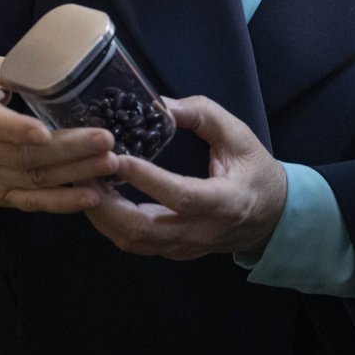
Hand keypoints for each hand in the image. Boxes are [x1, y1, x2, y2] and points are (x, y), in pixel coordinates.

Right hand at [0, 55, 117, 213]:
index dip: (16, 130)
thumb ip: (13, 69)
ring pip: (35, 179)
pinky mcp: (2, 196)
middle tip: (105, 140)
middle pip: (25, 154)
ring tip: (109, 163)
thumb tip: (54, 62)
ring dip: (74, 174)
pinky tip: (90, 196)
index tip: (43, 132)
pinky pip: (32, 203)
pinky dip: (61, 202)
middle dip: (69, 149)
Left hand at [84, 95, 286, 260]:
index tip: (116, 158)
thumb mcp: (239, 135)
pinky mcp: (173, 251)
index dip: (147, 180)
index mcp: (225, 201)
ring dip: (102, 214)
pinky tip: (97, 196)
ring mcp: (185, 247)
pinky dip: (110, 223)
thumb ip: (203, 114)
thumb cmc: (255, 170)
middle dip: (107, 203)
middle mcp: (202, 231)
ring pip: (134, 241)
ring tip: (83, 181)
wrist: (272, 216)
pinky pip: (135, 244)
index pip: (181, 196)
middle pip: (146, 229)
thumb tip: (158, 103)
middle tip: (84, 171)